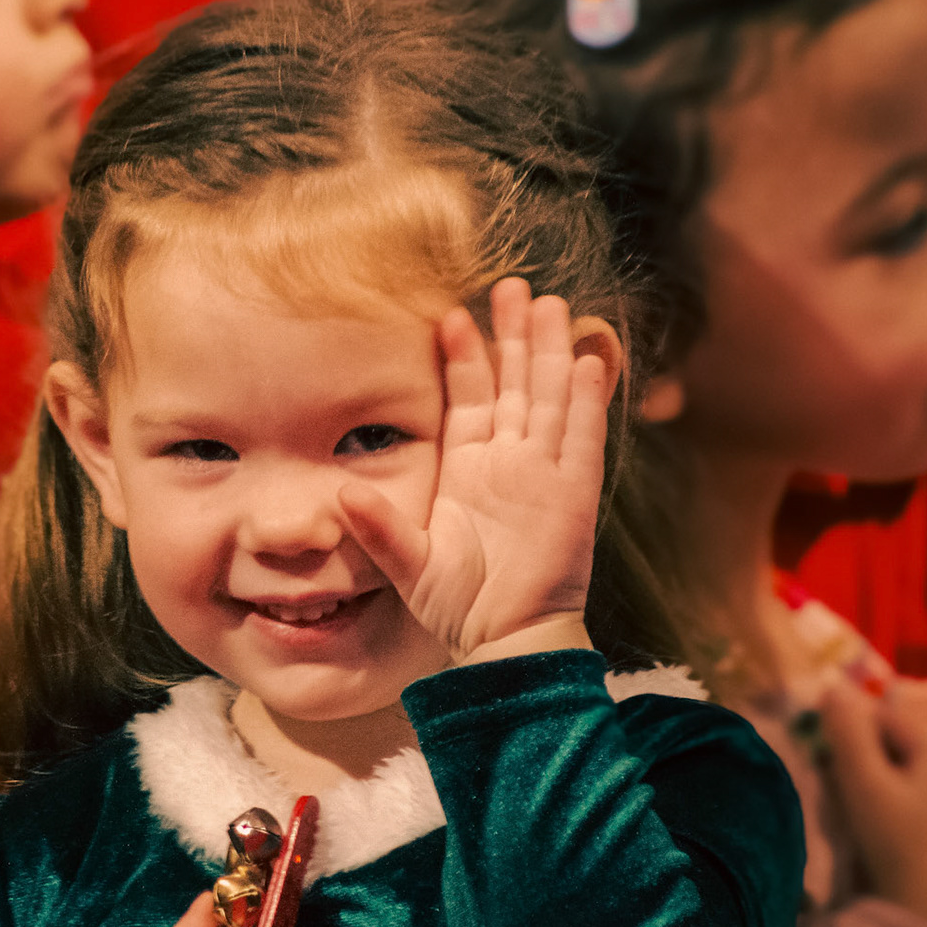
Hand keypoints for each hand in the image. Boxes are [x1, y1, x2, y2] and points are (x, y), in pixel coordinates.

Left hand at [337, 277, 614, 664]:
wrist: (502, 642)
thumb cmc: (456, 605)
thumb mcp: (408, 562)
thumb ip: (377, 526)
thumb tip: (341, 492)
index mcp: (471, 471)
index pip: (470, 399)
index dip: (463, 358)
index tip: (450, 315)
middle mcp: (511, 464)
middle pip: (516, 384)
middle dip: (513, 336)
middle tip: (512, 285)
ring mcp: (546, 476)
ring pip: (551, 398)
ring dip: (549, 352)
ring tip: (549, 303)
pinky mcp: (574, 496)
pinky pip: (582, 438)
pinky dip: (585, 401)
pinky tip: (584, 360)